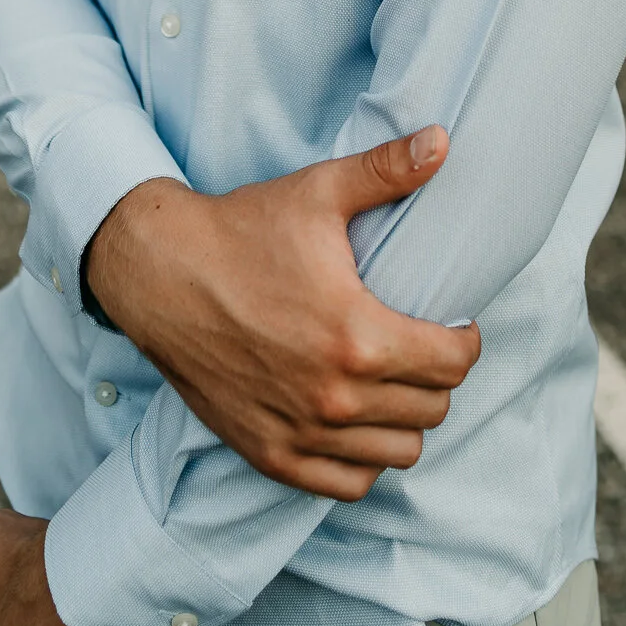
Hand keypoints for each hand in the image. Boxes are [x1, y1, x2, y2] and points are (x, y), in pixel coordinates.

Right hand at [86, 126, 479, 500]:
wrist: (161, 273)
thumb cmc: (241, 231)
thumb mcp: (318, 192)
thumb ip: (388, 170)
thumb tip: (443, 142)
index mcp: (358, 336)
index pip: (454, 364)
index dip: (464, 340)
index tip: (452, 323)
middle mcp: (334, 397)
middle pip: (433, 410)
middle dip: (437, 375)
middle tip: (419, 344)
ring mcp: (302, 432)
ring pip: (399, 454)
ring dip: (405, 419)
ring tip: (391, 382)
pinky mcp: (271, 454)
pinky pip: (348, 484)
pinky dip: (362, 459)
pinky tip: (355, 419)